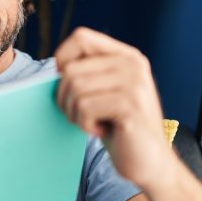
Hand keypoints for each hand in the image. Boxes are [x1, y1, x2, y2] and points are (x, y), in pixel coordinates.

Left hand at [54, 27, 173, 186]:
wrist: (150, 163)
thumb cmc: (118, 128)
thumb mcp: (102, 93)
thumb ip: (85, 73)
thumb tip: (51, 69)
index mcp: (126, 56)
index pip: (81, 37)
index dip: (62, 59)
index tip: (66, 85)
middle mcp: (133, 64)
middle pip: (71, 69)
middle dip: (64, 97)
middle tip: (80, 115)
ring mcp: (134, 83)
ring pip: (74, 87)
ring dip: (74, 113)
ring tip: (92, 123)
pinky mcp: (131, 105)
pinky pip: (85, 107)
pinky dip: (84, 124)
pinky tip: (101, 130)